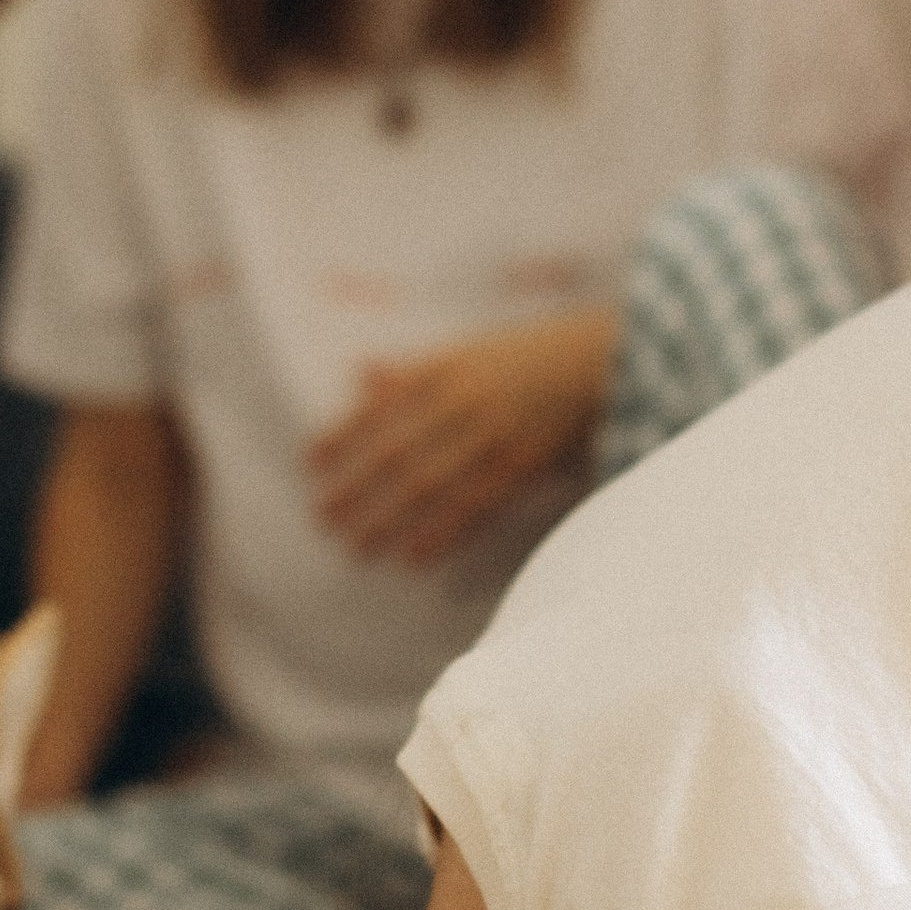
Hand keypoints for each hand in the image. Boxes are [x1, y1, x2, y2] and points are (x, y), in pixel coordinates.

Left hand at [305, 306, 617, 565]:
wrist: (600, 360)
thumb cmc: (527, 354)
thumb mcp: (467, 350)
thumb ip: (412, 368)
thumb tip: (359, 372)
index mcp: (445, 370)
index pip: (381, 407)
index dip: (344, 435)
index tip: (310, 463)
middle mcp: (464, 403)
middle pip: (397, 453)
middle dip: (358, 488)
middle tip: (323, 518)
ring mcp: (494, 436)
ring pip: (430, 486)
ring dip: (390, 519)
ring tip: (357, 548)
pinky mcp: (522, 465)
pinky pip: (474, 506)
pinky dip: (443, 534)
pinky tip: (414, 558)